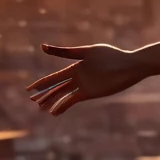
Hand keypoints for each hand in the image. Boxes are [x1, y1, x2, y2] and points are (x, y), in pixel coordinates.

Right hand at [26, 42, 141, 115]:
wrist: (129, 65)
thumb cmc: (111, 55)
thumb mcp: (87, 52)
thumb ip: (65, 52)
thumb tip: (42, 47)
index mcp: (75, 67)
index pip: (54, 78)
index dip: (41, 84)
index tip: (29, 89)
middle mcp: (77, 77)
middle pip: (57, 88)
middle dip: (45, 95)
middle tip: (32, 102)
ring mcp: (83, 86)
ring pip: (64, 96)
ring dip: (53, 102)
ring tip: (42, 110)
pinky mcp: (91, 93)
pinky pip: (73, 100)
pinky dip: (63, 106)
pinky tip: (55, 112)